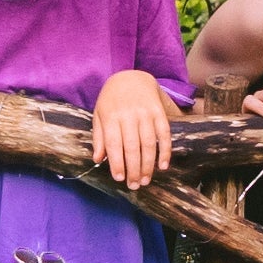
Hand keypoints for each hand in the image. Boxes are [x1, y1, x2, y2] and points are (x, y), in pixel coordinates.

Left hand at [91, 69, 172, 186]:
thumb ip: (99, 137)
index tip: (119, 178)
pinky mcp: (159, 112)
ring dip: (148, 164)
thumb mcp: (99, 114)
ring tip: (146, 180)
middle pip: (132, 146)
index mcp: (111, 116)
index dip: (117, 162)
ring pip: (148, 143)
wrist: (131, 77)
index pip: (114, 144)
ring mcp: (145, 113)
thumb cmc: (112, 100)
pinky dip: (165, 151)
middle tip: (134, 185)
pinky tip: (163, 165)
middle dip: (133, 169)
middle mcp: (128, 115)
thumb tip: (98, 160)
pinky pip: (164, 134)